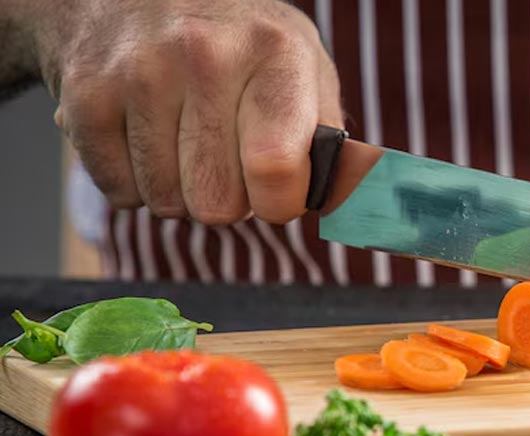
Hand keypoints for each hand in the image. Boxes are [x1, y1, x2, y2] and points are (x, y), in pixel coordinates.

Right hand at [33, 0, 342, 224]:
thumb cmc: (241, 48)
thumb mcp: (303, 70)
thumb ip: (329, 142)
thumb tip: (358, 208)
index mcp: (275, 52)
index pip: (277, 170)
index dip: (279, 202)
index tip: (278, 190)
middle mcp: (205, 55)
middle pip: (218, 204)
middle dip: (228, 198)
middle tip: (225, 155)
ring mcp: (139, 73)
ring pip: (167, 203)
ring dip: (180, 190)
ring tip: (184, 139)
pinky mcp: (86, 96)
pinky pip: (121, 193)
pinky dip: (135, 181)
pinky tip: (146, 135)